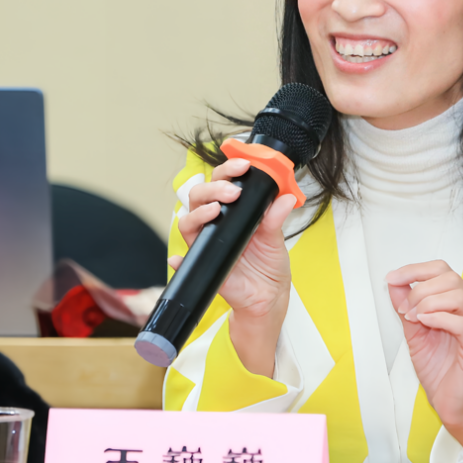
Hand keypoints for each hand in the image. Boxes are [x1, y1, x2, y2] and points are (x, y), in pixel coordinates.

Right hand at [168, 157, 295, 376]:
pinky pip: (185, 260)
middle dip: (214, 187)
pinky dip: (179, 259)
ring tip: (216, 209)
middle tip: (233, 191)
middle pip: (200, 195)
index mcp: (233, 211)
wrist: (268, 297)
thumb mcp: (276, 239)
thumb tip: (284, 197)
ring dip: (199, 212)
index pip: (222, 182)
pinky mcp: (204, 263)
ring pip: (188, 220)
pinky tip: (178, 257)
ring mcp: (207, 242)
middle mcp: (216, 223)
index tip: (244, 165)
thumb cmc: (269, 264)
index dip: (228, 169)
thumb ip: (276, 217)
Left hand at [386, 260, 462, 462]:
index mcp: (462, 303)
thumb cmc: (440, 370)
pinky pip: (462, 323)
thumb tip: (395, 283)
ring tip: (414, 318)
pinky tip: (425, 323)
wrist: (452, 403)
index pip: (442, 270)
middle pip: (450, 278)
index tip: (393, 278)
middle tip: (405, 308)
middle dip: (420, 289)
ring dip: (428, 303)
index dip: (415, 270)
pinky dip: (439, 318)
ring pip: (458, 296)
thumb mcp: (415, 331)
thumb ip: (406, 306)